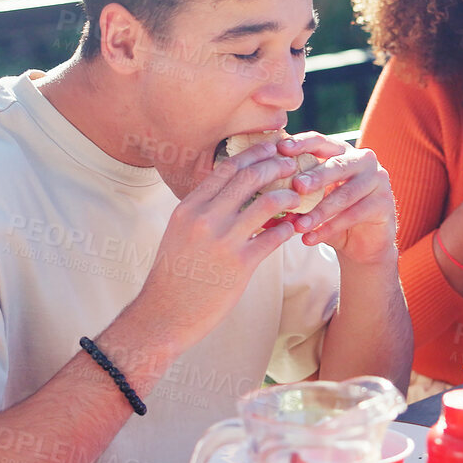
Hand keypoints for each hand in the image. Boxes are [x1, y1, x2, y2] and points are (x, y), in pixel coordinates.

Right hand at [139, 141, 303, 343]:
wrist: (164, 314)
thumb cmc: (173, 274)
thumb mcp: (179, 232)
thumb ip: (201, 210)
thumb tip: (228, 192)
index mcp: (189, 207)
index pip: (227, 168)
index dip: (253, 154)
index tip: (271, 149)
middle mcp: (205, 218)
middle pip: (249, 177)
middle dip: (275, 166)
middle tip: (291, 164)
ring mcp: (223, 241)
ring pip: (267, 203)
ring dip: (288, 195)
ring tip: (298, 195)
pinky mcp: (241, 265)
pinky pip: (273, 237)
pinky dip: (287, 228)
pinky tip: (293, 226)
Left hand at [277, 133, 396, 265]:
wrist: (362, 244)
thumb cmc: (331, 216)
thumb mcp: (311, 202)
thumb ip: (293, 195)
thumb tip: (260, 195)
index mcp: (342, 152)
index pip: (321, 141)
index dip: (302, 144)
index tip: (282, 149)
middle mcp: (363, 161)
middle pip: (336, 165)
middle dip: (315, 176)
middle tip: (296, 186)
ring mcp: (378, 181)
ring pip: (345, 194)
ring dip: (320, 211)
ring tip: (298, 226)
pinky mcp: (385, 204)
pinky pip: (354, 215)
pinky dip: (330, 228)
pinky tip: (311, 239)